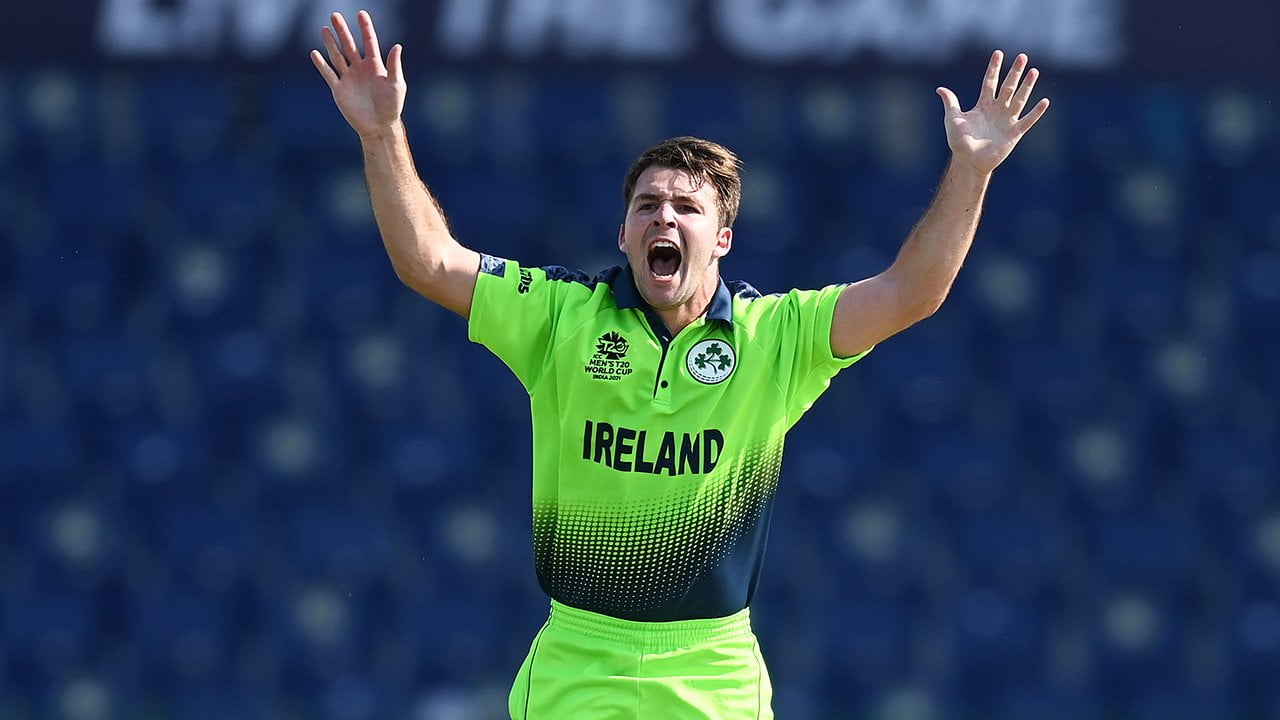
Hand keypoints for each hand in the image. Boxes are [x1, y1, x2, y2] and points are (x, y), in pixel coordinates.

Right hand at [311, 10, 404, 138]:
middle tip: (335, 15)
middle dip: (343, 31)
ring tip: (324, 29)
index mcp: (375, 66)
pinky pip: (329, 74)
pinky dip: (321, 64)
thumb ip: (395, 66)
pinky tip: (315, 53)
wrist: (379, 126)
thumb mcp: (396, 85)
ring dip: (331, 43)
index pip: (369, 42)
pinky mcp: (339, 89)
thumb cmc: (391, 107)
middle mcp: (360, 69)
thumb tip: (397, 46)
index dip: (365, 28)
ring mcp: (349, 78)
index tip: (361, 13)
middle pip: (350, 45)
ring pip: (337, 56)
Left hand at [936, 51, 1049, 175]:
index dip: (993, 68)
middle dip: (1015, 72)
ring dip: (1027, 86)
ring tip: (1034, 71)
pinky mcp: (1014, 133)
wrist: (969, 161)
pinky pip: (1027, 120)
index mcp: (983, 105)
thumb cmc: (960, 142)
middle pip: (1008, 87)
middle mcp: (997, 110)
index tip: (998, 53)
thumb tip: (940, 88)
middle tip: (1022, 56)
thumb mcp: (953, 120)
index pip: (990, 82)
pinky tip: (1044, 101)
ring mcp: (1007, 120)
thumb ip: (951, 103)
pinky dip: (1036, 112)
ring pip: (1019, 99)